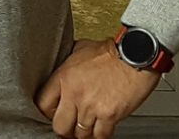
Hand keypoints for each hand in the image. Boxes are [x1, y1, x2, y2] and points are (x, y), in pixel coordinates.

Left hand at [35, 38, 160, 138]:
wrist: (135, 55)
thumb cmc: (111, 51)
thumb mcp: (79, 49)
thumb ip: (67, 60)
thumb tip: (61, 64)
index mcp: (64, 77)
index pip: (43, 104)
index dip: (46, 112)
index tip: (52, 114)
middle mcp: (75, 93)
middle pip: (59, 126)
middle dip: (64, 129)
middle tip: (69, 128)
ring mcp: (91, 106)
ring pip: (80, 134)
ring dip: (83, 133)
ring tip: (86, 128)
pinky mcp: (109, 115)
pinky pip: (100, 136)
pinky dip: (99, 136)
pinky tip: (100, 130)